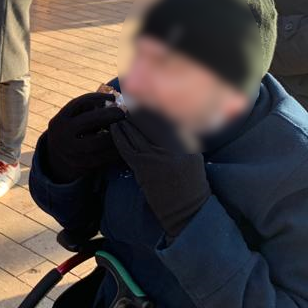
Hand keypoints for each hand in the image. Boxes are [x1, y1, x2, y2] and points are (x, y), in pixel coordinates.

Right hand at [42, 92, 127, 182]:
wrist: (58, 159)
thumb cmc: (72, 131)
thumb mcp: (72, 119)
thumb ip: (88, 109)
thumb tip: (113, 100)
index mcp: (60, 120)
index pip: (79, 103)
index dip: (97, 97)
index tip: (113, 97)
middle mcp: (62, 135)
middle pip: (89, 121)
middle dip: (108, 115)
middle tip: (122, 113)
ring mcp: (70, 153)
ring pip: (97, 142)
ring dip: (115, 134)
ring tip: (126, 128)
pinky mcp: (81, 166)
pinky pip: (102, 158)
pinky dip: (115, 151)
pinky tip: (123, 145)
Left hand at [109, 109, 208, 237]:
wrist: (187, 210)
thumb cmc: (191, 184)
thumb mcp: (193, 157)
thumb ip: (183, 139)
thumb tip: (171, 122)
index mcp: (185, 142)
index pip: (164, 118)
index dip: (151, 106)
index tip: (141, 97)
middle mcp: (171, 146)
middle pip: (148, 121)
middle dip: (135, 109)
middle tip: (124, 99)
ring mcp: (155, 157)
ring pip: (135, 132)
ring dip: (124, 121)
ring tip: (116, 111)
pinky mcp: (142, 168)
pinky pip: (126, 148)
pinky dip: (119, 136)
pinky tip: (114, 128)